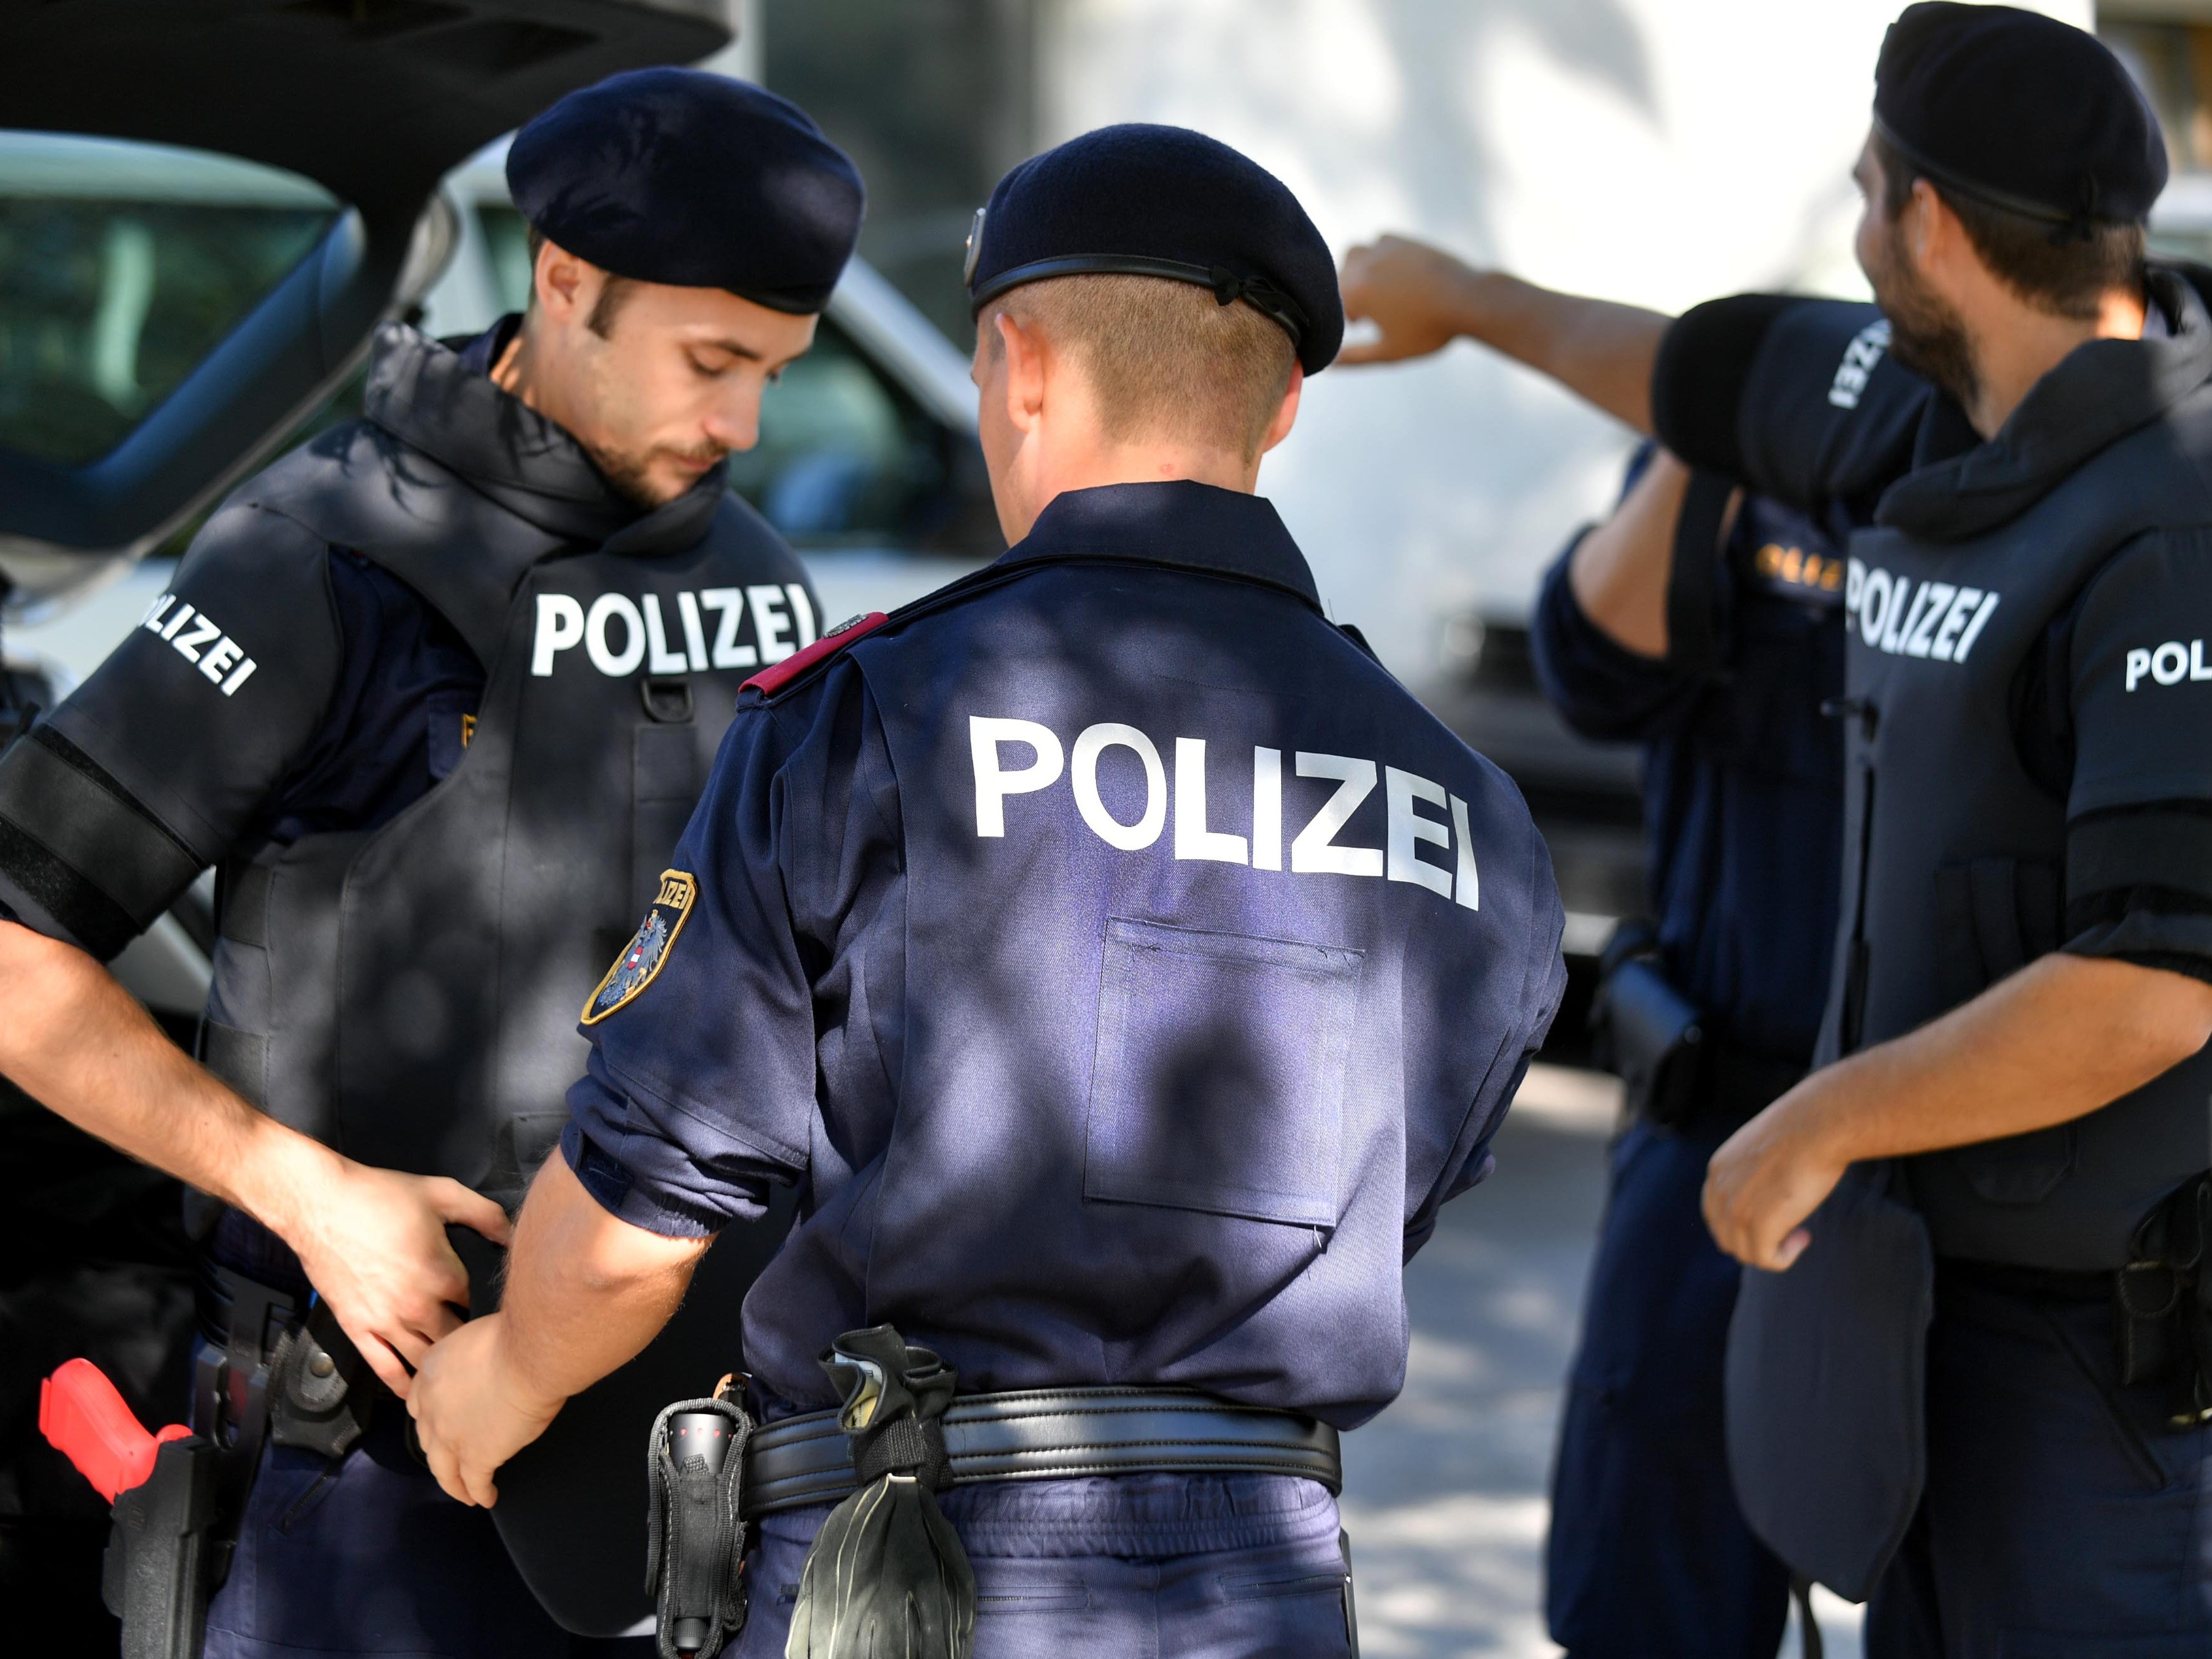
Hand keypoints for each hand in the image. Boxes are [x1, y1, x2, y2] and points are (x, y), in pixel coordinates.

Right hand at [281, 1153, 511, 1397]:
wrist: (321, 1205)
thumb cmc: (380, 1197)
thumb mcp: (443, 1193)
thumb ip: (485, 1214)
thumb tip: (513, 1235)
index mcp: (444, 1276)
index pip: (477, 1303)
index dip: (485, 1304)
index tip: (491, 1308)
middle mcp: (418, 1307)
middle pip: (456, 1339)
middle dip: (468, 1343)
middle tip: (480, 1349)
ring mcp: (386, 1322)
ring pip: (424, 1360)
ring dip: (441, 1368)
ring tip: (457, 1377)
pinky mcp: (357, 1329)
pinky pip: (384, 1368)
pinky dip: (403, 1384)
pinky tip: (416, 1395)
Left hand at [409, 1312, 562, 1506]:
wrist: (529, 1354)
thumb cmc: (514, 1335)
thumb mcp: (477, 1335)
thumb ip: (470, 1354)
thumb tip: (484, 1359)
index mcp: (431, 1373)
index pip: (417, 1402)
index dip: (428, 1417)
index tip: (437, 1424)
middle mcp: (431, 1408)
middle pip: (427, 1440)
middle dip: (438, 1452)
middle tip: (450, 1461)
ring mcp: (450, 1436)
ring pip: (444, 1470)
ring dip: (453, 1484)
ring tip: (465, 1493)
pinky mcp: (477, 1457)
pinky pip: (474, 1482)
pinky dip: (479, 1493)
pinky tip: (487, 1498)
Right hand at [1337, 234, 1484, 364]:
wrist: (1467, 300)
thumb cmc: (1428, 330)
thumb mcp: (1390, 352)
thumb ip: (1356, 358)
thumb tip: (1330, 365)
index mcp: (1356, 292)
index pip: (1331, 303)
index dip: (1343, 318)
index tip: (1360, 324)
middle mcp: (1364, 264)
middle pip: (1339, 278)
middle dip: (1349, 294)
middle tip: (1371, 312)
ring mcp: (1383, 248)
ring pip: (1354, 255)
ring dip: (1357, 271)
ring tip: (1378, 289)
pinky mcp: (1402, 240)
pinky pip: (1378, 243)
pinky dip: (1378, 256)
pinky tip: (1395, 273)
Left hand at [1702, 1081, 1851, 1270]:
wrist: (1818, 1124)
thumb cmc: (1805, 1130)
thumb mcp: (1766, 1147)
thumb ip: (1757, 1171)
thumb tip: (1770, 1194)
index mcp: (1719, 1169)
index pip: (1715, 1214)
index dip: (1740, 1226)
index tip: (1771, 1221)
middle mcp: (1720, 1190)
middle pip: (1727, 1238)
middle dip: (1756, 1242)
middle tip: (1789, 1231)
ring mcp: (1736, 1209)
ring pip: (1745, 1253)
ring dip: (1773, 1250)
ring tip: (1800, 1233)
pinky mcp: (1759, 1224)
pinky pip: (1765, 1259)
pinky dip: (1784, 1258)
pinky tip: (1803, 1237)